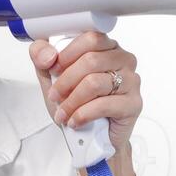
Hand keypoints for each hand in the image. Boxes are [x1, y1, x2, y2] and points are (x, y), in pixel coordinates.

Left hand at [29, 31, 142, 156]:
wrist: (91, 137)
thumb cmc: (77, 104)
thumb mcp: (52, 78)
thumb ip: (42, 59)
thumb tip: (47, 56)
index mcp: (106, 48)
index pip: (90, 38)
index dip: (67, 54)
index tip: (53, 69)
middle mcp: (123, 60)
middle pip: (91, 60)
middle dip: (65, 81)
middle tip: (55, 96)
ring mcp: (131, 81)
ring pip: (95, 83)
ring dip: (72, 101)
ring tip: (63, 113)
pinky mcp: (133, 104)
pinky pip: (103, 105)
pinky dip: (83, 114)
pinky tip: (76, 121)